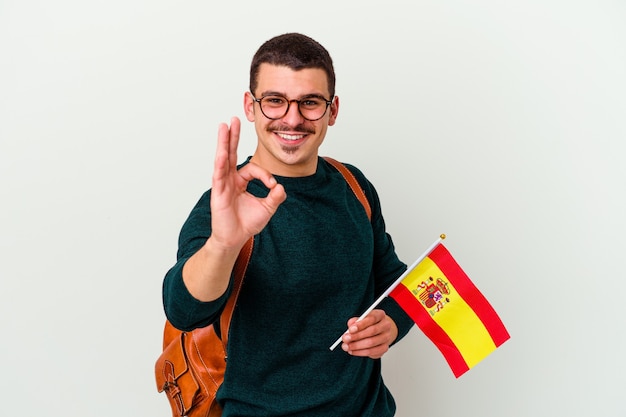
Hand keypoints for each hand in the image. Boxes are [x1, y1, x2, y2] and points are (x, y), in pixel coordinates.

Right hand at [210, 117, 286, 249]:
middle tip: (234, 119)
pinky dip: (221, 163)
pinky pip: (219, 175)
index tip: (273, 187)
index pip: (253, 169)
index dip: (265, 175)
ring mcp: (222, 184)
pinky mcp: (218, 192)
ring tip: (224, 126)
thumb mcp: (267, 208)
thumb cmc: (246, 224)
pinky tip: (222, 152)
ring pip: (223, 159)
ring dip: (224, 142)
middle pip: (231, 153)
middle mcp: (230, 179)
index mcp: (240, 181)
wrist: (235, 239)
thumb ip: (276, 196)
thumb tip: (282, 187)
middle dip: (233, 136)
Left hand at [341, 309, 397, 358]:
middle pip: (372, 331)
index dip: (361, 324)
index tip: (350, 329)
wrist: (379, 332)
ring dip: (356, 345)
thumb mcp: (361, 319)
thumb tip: (350, 325)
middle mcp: (386, 326)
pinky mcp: (384, 348)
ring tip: (346, 346)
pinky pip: (372, 352)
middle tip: (345, 339)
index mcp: (380, 315)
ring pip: (371, 343)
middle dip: (357, 336)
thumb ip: (355, 321)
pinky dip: (360, 352)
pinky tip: (352, 351)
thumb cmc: (368, 324)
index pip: (372, 318)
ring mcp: (386, 337)